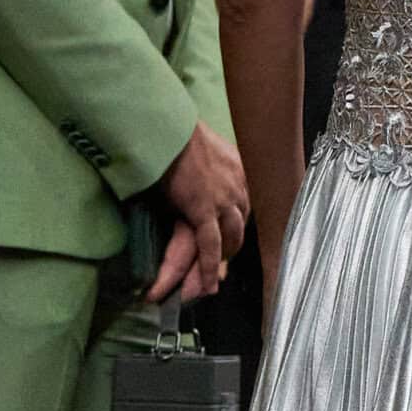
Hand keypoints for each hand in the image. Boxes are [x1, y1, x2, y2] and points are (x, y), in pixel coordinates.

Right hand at [151, 122, 249, 304]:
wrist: (166, 126)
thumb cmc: (178, 133)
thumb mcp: (205, 149)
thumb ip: (211, 166)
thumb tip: (204, 172)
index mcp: (241, 169)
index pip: (245, 206)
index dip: (236, 226)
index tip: (230, 239)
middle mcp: (239, 186)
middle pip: (240, 227)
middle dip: (232, 248)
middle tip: (222, 266)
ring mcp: (224, 200)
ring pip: (230, 240)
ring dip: (222, 260)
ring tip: (211, 279)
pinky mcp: (204, 210)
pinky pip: (210, 245)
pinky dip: (210, 267)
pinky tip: (208, 284)